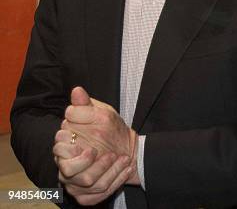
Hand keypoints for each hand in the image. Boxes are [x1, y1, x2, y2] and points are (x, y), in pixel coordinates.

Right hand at [54, 87, 139, 204]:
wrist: (127, 148)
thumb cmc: (110, 129)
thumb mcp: (101, 113)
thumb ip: (86, 105)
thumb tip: (77, 90)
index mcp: (66, 146)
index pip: (59, 147)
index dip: (73, 144)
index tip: (90, 138)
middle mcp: (66, 166)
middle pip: (68, 169)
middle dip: (89, 162)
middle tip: (107, 153)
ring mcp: (74, 182)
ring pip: (87, 182)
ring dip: (108, 170)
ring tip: (123, 159)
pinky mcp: (86, 195)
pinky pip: (97, 194)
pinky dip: (115, 181)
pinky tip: (126, 169)